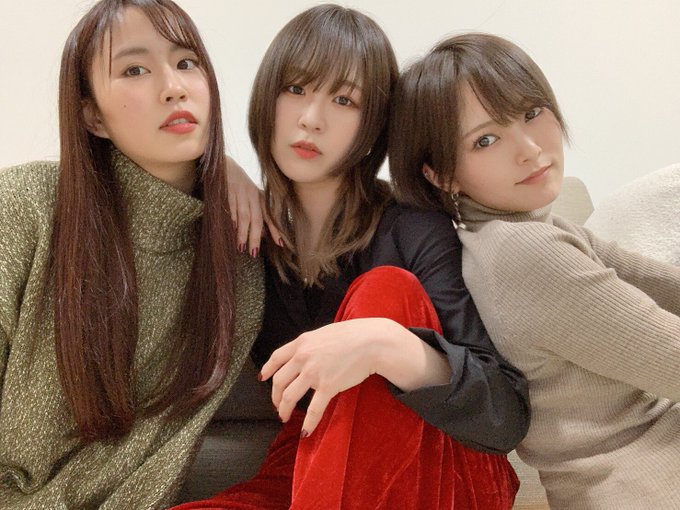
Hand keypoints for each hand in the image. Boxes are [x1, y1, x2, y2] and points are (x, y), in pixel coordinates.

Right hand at [226, 156, 281, 255]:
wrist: (224, 166)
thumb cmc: (240, 185)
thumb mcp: (252, 197)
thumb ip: (259, 214)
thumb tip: (266, 235)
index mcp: (260, 197)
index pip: (270, 216)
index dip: (275, 230)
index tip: (280, 244)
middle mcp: (252, 195)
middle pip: (256, 219)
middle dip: (255, 236)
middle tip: (253, 252)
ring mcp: (240, 193)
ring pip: (243, 216)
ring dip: (242, 233)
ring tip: (241, 247)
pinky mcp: (227, 192)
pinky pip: (230, 210)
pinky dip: (231, 222)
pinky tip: (231, 232)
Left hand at [260, 318, 388, 436]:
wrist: (371, 342)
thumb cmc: (353, 335)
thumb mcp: (324, 333)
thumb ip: (311, 344)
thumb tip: (305, 355)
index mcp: (302, 342)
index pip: (276, 358)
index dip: (267, 370)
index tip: (263, 379)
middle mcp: (303, 358)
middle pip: (279, 381)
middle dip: (275, 396)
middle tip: (277, 404)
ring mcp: (314, 373)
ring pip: (290, 396)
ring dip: (284, 410)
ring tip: (284, 417)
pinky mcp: (328, 387)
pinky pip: (313, 409)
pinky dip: (308, 423)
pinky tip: (305, 431)